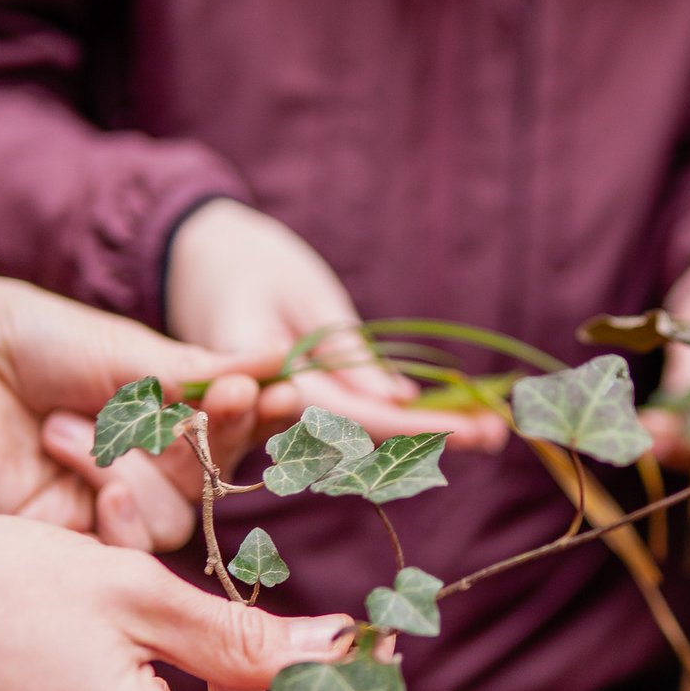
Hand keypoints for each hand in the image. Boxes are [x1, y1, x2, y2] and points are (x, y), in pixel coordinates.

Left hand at [0, 269, 285, 550]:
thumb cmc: (42, 340)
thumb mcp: (132, 351)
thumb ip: (204, 374)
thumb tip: (280, 359)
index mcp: (173, 412)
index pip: (240, 426)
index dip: (264, 415)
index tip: (281, 391)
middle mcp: (151, 462)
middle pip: (219, 477)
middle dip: (219, 436)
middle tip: (218, 397)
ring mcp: (113, 501)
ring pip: (175, 515)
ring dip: (128, 464)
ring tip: (63, 425)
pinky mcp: (70, 536)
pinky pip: (126, 549)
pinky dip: (120, 515)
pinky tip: (97, 482)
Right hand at [0, 516, 353, 690]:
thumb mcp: (132, 594)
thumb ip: (241, 638)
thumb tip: (345, 647)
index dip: (344, 683)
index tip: (392, 646)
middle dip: (305, 682)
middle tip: (361, 648)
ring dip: (259, 678)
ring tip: (306, 652)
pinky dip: (199, 680)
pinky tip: (231, 663)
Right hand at [166, 199, 507, 450]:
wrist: (192, 253)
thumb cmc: (248, 259)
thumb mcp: (304, 295)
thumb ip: (346, 352)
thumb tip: (397, 401)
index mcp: (259, 376)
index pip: (346, 416)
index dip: (412, 427)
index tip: (471, 429)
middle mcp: (265, 405)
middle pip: (356, 436)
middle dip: (428, 437)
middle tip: (497, 434)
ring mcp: (275, 407)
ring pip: (355, 433)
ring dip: (419, 432)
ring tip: (488, 428)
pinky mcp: (288, 400)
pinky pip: (342, 417)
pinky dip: (395, 417)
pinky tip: (443, 414)